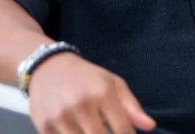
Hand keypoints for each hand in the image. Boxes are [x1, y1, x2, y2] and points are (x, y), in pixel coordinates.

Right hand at [28, 52, 155, 133]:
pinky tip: (77, 130)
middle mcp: (81, 105)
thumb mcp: (113, 84)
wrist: (48, 68)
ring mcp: (61, 117)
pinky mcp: (44, 126)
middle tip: (108, 130)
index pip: (123, 129)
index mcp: (103, 93)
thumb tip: (150, 127)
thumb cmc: (87, 78)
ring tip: (92, 128)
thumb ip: (132, 107)